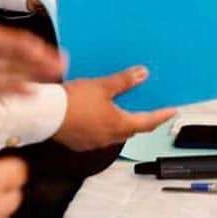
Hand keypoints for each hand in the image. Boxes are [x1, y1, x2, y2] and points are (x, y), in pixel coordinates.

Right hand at [53, 66, 176, 150]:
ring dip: (122, 124)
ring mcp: (93, 143)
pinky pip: (98, 136)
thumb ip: (124, 81)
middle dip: (142, 121)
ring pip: (115, 134)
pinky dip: (104, 127)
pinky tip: (99, 117)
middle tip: (150, 111)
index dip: (161, 116)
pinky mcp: (80, 143)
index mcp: (118, 125)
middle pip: (132, 130)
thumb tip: (143, 74)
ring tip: (124, 111)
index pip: (147, 122)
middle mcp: (108, 138)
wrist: (45, 114)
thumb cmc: (72, 101)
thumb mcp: (102, 86)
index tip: (171, 112)